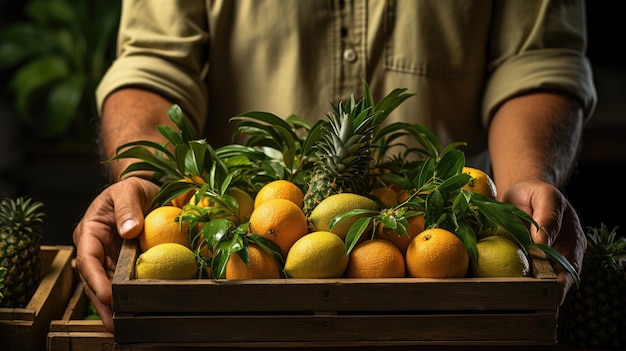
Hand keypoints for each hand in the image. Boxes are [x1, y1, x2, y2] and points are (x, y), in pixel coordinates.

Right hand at [73, 177, 159, 331]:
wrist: (146, 189)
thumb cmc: (132, 186)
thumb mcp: (129, 189)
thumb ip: (128, 208)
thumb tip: (129, 231)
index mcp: (90, 231)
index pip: (88, 259)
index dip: (95, 280)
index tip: (107, 296)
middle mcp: (96, 249)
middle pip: (95, 280)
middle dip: (102, 304)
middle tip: (114, 325)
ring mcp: (110, 258)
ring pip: (109, 286)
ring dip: (114, 307)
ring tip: (123, 327)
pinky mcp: (124, 263)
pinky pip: (124, 282)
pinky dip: (128, 297)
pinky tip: (136, 312)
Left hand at [499, 180, 585, 304]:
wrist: (520, 193)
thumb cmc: (537, 194)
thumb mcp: (546, 196)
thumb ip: (548, 216)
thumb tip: (542, 242)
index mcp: (572, 244)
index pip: (570, 270)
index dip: (562, 285)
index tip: (550, 294)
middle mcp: (557, 258)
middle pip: (552, 283)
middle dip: (540, 293)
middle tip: (525, 299)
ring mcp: (537, 262)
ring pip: (533, 282)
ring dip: (522, 289)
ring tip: (510, 296)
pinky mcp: (519, 261)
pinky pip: (514, 274)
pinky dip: (507, 280)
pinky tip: (496, 285)